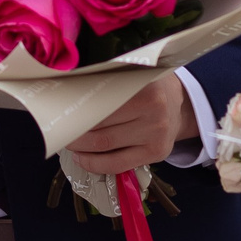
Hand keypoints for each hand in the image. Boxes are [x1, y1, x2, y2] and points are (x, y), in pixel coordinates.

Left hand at [69, 74, 195, 175]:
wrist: (180, 105)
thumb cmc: (147, 88)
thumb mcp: (133, 75)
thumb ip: (107, 81)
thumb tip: (66, 90)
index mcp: (145, 87)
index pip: (101, 101)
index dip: (77, 109)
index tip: (60, 111)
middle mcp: (154, 111)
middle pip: (101, 125)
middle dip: (74, 130)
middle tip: (59, 129)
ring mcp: (156, 135)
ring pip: (106, 145)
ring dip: (80, 147)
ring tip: (69, 142)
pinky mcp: (156, 154)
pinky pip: (118, 165)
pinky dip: (94, 164)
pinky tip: (82, 159)